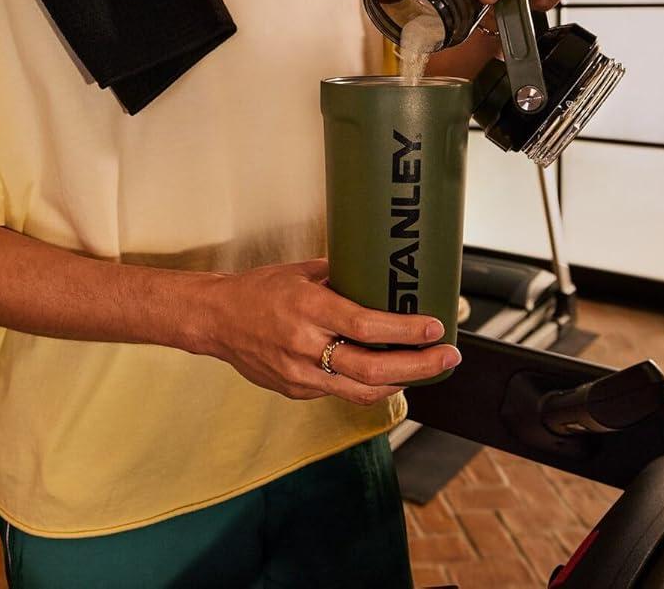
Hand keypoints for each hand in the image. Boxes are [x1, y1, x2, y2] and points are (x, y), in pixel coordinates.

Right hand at [196, 259, 460, 405]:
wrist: (215, 320)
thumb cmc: (258, 290)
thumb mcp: (301, 272)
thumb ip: (342, 278)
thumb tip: (384, 279)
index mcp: (307, 308)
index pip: (366, 325)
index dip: (406, 331)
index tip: (435, 327)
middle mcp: (304, 345)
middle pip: (373, 368)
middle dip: (419, 365)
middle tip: (447, 356)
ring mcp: (299, 374)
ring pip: (363, 390)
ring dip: (401, 380)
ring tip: (427, 368)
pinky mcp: (297, 391)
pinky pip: (341, 391)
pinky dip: (368, 383)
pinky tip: (386, 373)